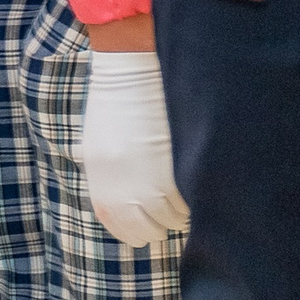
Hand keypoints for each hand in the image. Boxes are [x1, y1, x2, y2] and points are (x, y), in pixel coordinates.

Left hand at [77, 50, 188, 246]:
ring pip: (178, 217)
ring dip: (184, 206)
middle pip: (155, 230)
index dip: (143, 230)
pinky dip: (196, 192)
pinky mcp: (178, 168)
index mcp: (103, 187)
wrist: (131, 68)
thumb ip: (115, 184)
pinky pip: (193, 198)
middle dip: (165, 221)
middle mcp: (125, 191)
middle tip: (172, 201)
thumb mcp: (104, 149)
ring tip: (183, 181)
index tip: (153, 221)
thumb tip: (133, 210)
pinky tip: (194, 173)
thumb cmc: (117, 104)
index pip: (127, 231)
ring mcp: (153, 182)